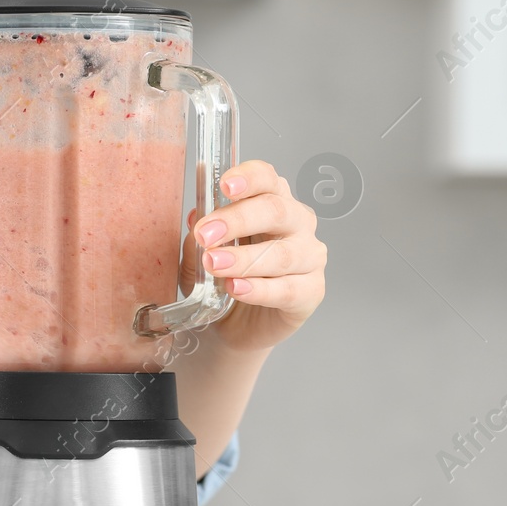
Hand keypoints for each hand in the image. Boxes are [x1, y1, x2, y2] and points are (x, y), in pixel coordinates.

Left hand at [180, 159, 327, 352]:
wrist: (234, 327)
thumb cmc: (223, 280)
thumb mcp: (201, 255)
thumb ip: (200, 237)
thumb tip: (195, 216)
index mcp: (272, 201)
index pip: (267, 179)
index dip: (249, 178)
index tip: (225, 185)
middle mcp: (297, 223)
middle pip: (276, 211)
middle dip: (238, 220)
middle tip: (205, 234)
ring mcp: (309, 257)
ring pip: (282, 253)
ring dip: (244, 258)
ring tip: (214, 265)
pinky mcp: (311, 291)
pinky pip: (288, 289)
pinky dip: (260, 289)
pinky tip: (237, 289)